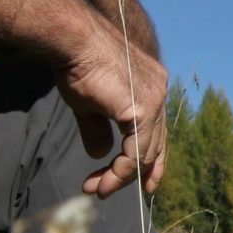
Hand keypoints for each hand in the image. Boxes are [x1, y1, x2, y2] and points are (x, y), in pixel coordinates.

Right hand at [56, 26, 168, 198]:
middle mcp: (159, 92)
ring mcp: (154, 100)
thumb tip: (99, 155)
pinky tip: (103, 182)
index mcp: (152, 87)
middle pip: (154, 145)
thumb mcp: (89, 103)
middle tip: (107, 191)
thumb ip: (98, 129)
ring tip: (97, 189)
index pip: (157, 131)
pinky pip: (135, 153)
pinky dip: (119, 172)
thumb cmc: (77, 63)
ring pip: (144, 153)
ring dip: (119, 177)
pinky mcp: (142, 109)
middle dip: (131, 174)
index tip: (143, 184)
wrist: (73, 41)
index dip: (150, 160)